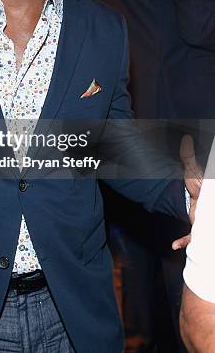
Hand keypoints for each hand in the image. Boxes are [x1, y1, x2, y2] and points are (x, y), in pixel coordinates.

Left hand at [172, 134, 202, 250]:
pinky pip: (192, 237)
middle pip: (207, 222)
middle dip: (204, 229)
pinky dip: (184, 241)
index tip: (200, 194)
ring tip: (183, 243)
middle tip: (196, 221)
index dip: (204, 198)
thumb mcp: (193, 170)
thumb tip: (186, 138)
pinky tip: (174, 245)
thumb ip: (189, 156)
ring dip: (194, 238)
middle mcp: (208, 212)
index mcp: (209, 198)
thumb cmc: (199, 184)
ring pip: (203, 233)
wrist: (196, 195)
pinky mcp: (199, 227)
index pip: (208, 200)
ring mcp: (206, 221)